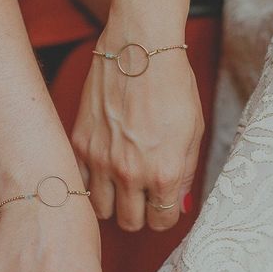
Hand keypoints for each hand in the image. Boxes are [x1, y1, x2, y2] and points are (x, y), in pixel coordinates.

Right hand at [72, 30, 203, 231]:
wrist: (139, 48)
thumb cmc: (173, 85)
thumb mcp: (193, 132)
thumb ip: (184, 174)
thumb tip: (178, 203)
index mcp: (163, 172)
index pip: (161, 221)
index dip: (164, 215)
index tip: (162, 205)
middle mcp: (129, 173)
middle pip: (129, 223)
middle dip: (139, 214)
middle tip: (142, 197)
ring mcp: (100, 160)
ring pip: (101, 211)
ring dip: (112, 203)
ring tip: (119, 187)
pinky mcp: (79, 144)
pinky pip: (80, 183)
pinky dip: (91, 184)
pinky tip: (101, 170)